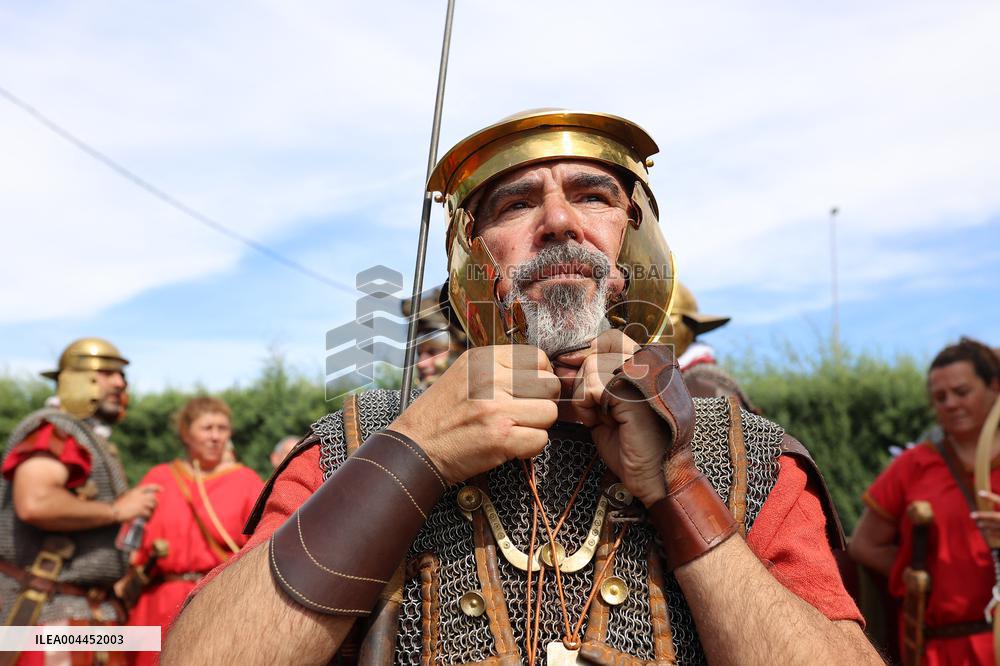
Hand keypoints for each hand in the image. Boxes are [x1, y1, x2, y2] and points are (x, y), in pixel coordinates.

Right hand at [113, 484, 160, 521]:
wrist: (114, 511)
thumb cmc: (119, 505)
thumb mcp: (127, 496)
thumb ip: (135, 496)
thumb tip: (142, 498)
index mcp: (136, 491)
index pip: (150, 486)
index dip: (157, 487)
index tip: (163, 490)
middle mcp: (140, 496)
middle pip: (153, 498)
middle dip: (155, 503)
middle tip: (154, 507)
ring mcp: (141, 503)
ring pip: (152, 506)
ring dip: (152, 510)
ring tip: (150, 514)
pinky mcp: (140, 510)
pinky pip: (148, 513)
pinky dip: (148, 516)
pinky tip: (146, 518)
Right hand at [390, 345, 559, 483]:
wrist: (415, 447)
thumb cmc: (439, 414)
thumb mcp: (465, 374)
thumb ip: (499, 369)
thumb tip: (540, 372)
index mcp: (484, 359)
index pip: (538, 357)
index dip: (540, 376)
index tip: (530, 390)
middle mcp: (492, 379)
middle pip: (549, 385)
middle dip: (541, 401)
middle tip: (522, 413)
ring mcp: (497, 408)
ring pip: (549, 413)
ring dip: (536, 426)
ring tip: (513, 429)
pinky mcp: (501, 438)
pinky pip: (541, 440)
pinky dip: (529, 448)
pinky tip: (509, 445)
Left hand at [553, 329, 670, 506]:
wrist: (653, 474)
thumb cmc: (631, 443)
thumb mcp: (608, 404)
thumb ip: (593, 380)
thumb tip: (564, 361)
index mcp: (648, 365)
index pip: (610, 340)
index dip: (587, 352)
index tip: (570, 366)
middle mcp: (651, 365)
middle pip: (598, 351)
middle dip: (583, 377)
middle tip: (591, 406)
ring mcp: (645, 376)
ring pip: (592, 367)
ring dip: (585, 395)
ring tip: (600, 416)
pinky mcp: (634, 391)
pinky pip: (593, 387)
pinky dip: (587, 406)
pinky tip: (601, 421)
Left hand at [973, 490, 999, 542]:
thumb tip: (993, 497)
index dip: (990, 497)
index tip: (979, 493)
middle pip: (995, 516)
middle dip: (983, 516)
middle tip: (971, 515)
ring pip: (997, 527)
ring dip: (987, 525)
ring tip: (979, 524)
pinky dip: (994, 533)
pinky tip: (988, 532)